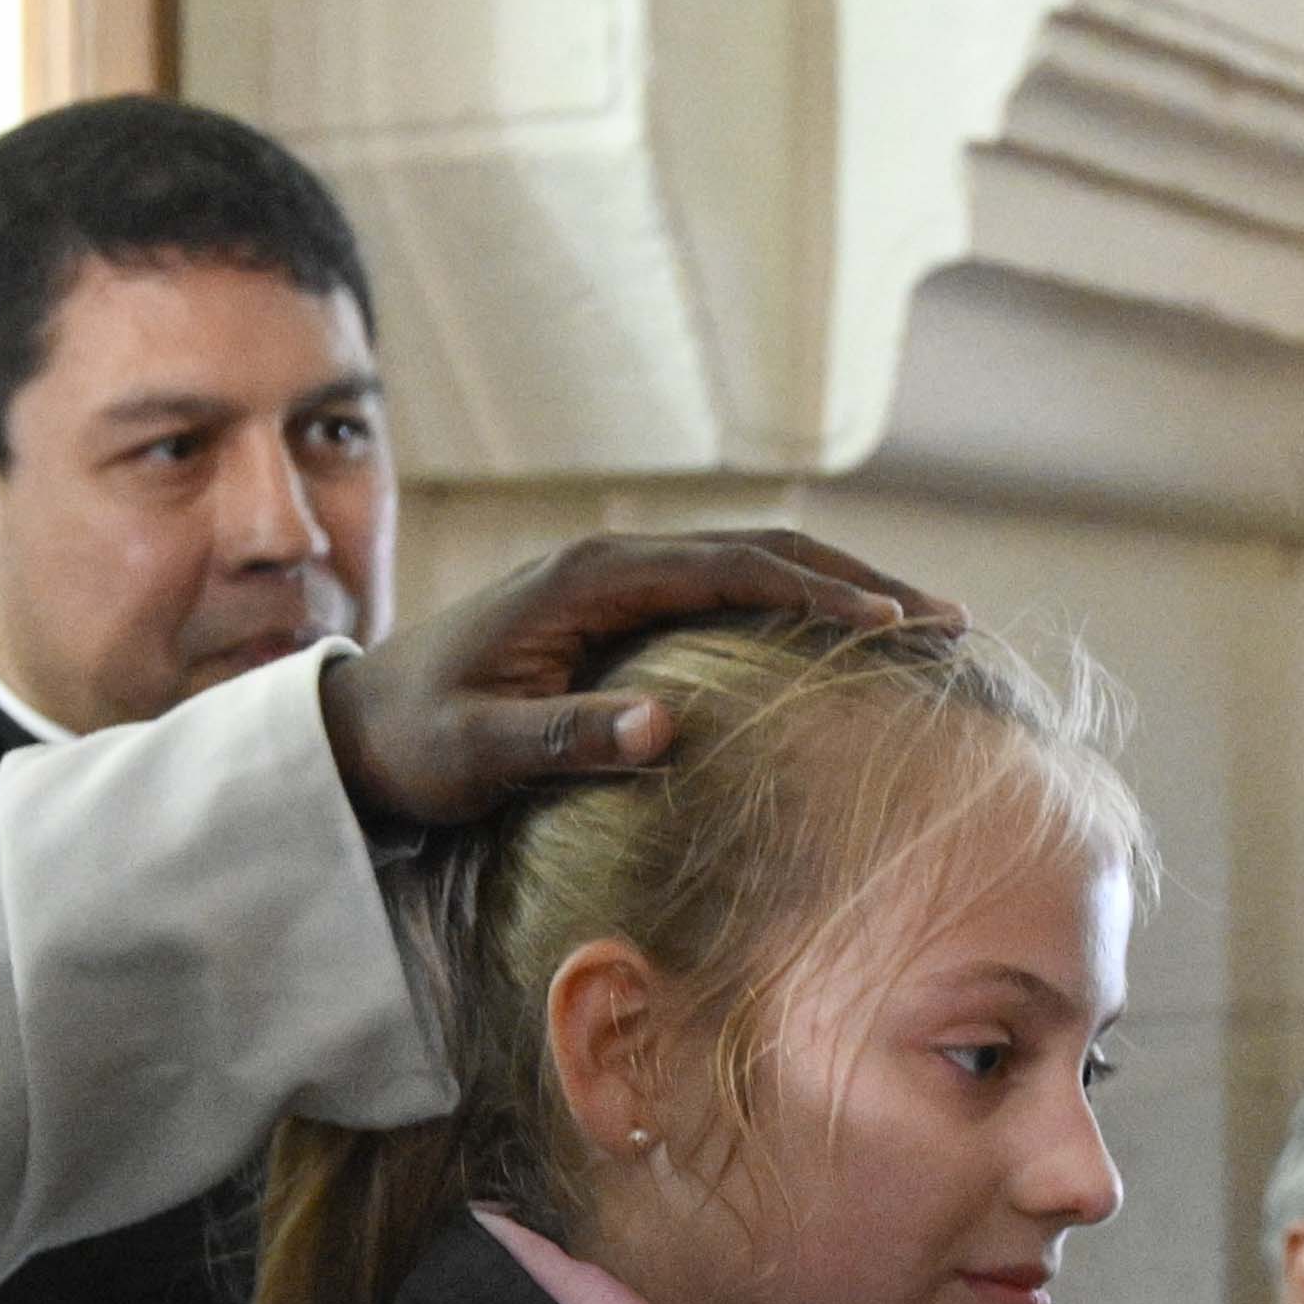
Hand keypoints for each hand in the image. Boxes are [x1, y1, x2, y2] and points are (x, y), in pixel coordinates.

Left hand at [311, 533, 952, 827]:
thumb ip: (565, 740)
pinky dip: (795, 607)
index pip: (733, 568)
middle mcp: (613, 562)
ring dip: (837, 589)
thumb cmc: (413, 744)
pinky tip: (840, 648)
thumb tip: (666, 728)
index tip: (897, 626)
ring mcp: (618, 582)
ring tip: (922, 627)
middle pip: (762, 549)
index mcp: (590, 578)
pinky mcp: (619, 610)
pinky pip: (726, 591)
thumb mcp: (477, 754)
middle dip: (860, 580)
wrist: (355, 728)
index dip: (820, 594)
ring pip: (752, 563)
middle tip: (949, 619)